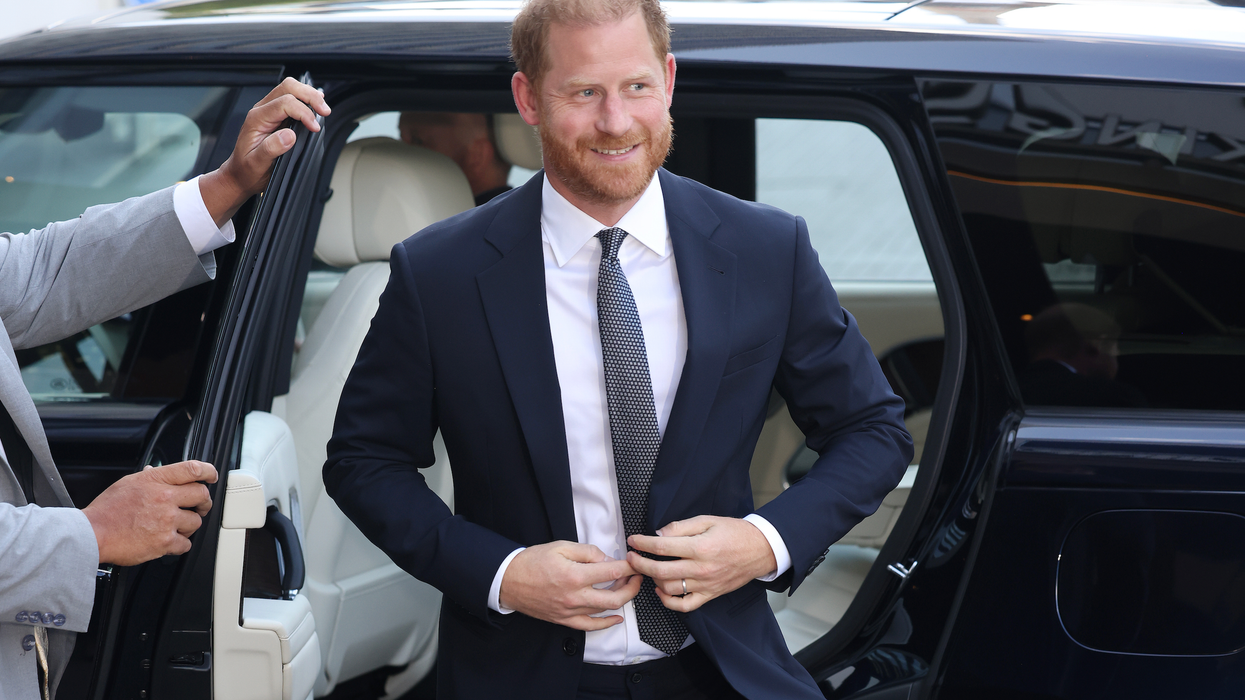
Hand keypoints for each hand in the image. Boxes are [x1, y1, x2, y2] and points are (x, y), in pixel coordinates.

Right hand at [82, 461, 218, 565]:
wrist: (92, 535)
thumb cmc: (106, 510)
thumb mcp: (127, 484)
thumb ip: (148, 479)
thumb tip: (156, 472)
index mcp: (155, 481)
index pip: (192, 469)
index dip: (208, 471)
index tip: (212, 476)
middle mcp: (165, 498)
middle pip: (202, 495)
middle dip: (204, 502)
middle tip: (200, 506)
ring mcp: (167, 521)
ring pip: (196, 521)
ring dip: (188, 525)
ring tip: (174, 527)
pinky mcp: (165, 542)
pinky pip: (186, 544)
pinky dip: (179, 544)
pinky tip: (168, 541)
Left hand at [199, 77, 331, 225]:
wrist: (241, 174)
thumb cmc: (247, 170)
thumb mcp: (256, 163)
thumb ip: (271, 148)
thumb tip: (289, 136)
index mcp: (257, 119)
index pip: (284, 104)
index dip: (303, 112)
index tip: (314, 128)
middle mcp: (262, 111)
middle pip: (288, 88)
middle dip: (309, 96)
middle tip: (324, 111)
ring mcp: (270, 112)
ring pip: (291, 90)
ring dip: (309, 96)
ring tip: (323, 109)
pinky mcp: (277, 116)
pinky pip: (292, 100)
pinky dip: (307, 102)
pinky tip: (315, 109)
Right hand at [499, 541, 641, 630]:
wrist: (508, 581)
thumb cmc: (533, 561)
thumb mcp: (560, 547)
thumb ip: (587, 552)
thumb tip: (607, 559)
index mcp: (575, 575)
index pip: (613, 571)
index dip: (629, 565)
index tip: (634, 561)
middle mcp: (576, 596)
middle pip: (615, 596)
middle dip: (632, 586)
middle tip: (637, 576)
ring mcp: (570, 611)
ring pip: (605, 610)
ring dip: (620, 599)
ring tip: (624, 587)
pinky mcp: (564, 620)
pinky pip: (590, 626)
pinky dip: (606, 623)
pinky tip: (616, 618)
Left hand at [626, 516, 775, 612]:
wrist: (760, 550)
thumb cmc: (734, 532)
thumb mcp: (708, 520)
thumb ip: (681, 527)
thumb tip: (659, 534)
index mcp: (700, 547)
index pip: (662, 547)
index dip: (643, 543)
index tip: (633, 540)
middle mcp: (701, 568)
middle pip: (660, 571)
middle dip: (639, 564)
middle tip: (631, 557)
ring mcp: (705, 585)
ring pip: (669, 589)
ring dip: (653, 580)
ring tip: (649, 570)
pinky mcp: (710, 595)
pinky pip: (685, 605)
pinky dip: (669, 601)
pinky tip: (662, 591)